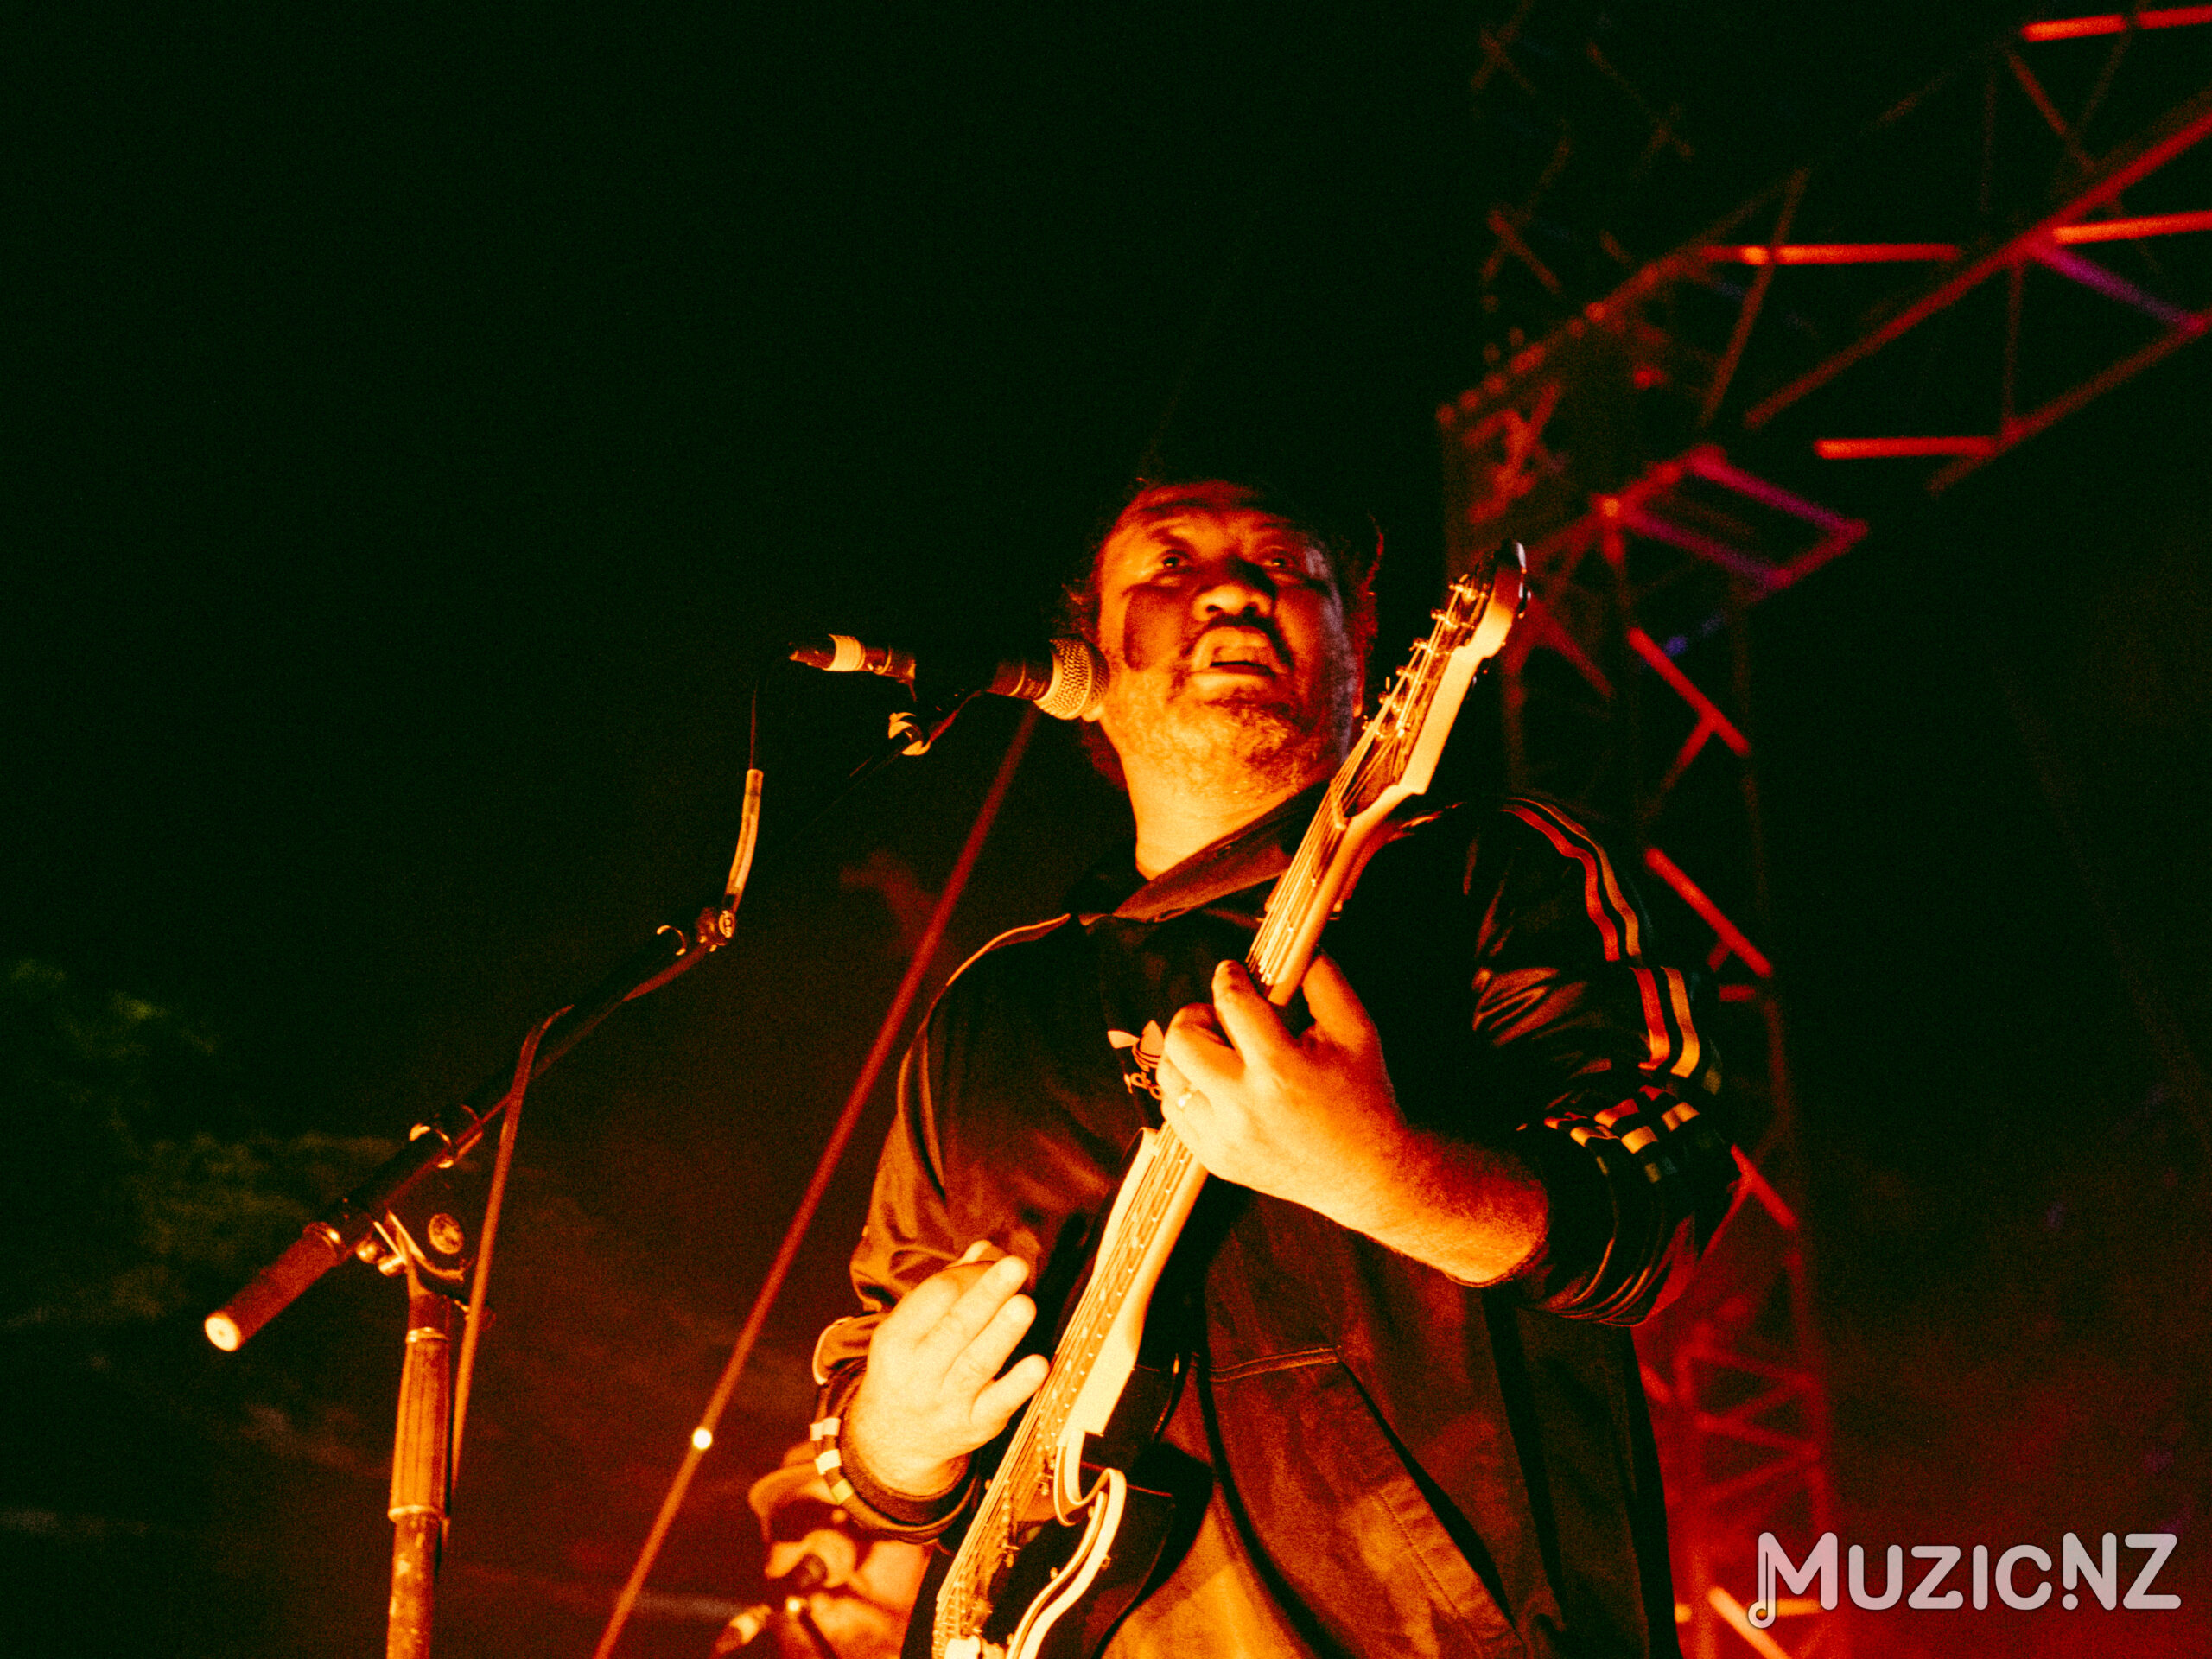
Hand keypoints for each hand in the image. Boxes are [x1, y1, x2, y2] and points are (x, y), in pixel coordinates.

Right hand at [843, 1241, 1049, 1497]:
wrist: (890, 1441)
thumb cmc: (906, 1370)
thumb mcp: (908, 1329)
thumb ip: (946, 1287)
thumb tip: (985, 1249)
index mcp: (897, 1339)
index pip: (935, 1297)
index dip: (970, 1275)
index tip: (995, 1263)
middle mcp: (918, 1372)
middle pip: (957, 1327)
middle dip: (988, 1295)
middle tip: (1016, 1267)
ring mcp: (946, 1401)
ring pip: (977, 1363)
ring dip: (1004, 1333)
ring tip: (1025, 1306)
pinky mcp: (973, 1426)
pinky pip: (997, 1404)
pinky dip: (1018, 1385)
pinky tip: (1038, 1365)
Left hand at [1157, 954, 1409, 1234]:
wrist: (1369, 1173)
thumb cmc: (1365, 1096)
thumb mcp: (1358, 1030)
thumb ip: (1323, 980)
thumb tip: (1294, 947)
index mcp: (1280, 1070)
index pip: (1231, 1003)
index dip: (1229, 978)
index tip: (1233, 973)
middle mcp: (1243, 1107)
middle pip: (1182, 1039)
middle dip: (1197, 1015)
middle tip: (1220, 1018)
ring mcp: (1224, 1140)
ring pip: (1170, 1077)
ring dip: (1188, 1054)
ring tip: (1219, 1052)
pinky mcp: (1215, 1161)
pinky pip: (1173, 1112)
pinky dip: (1189, 1090)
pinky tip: (1219, 1085)